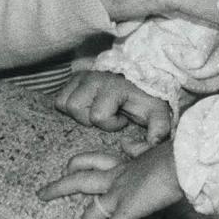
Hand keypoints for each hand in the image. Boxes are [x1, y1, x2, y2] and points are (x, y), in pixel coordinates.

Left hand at [36, 141, 184, 218]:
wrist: (183, 162)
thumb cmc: (176, 155)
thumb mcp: (153, 149)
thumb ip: (139, 149)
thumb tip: (129, 144)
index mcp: (123, 163)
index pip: (94, 159)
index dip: (79, 163)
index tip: (69, 166)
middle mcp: (116, 177)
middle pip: (79, 179)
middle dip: (58, 187)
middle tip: (41, 194)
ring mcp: (118, 193)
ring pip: (89, 215)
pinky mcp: (126, 208)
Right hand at [55, 71, 170, 145]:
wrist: (140, 75)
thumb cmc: (145, 97)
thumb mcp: (157, 112)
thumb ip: (159, 128)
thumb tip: (153, 144)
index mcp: (114, 87)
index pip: (98, 115)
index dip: (111, 124)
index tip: (123, 119)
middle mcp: (95, 78)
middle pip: (76, 107)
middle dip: (90, 118)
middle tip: (107, 115)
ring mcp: (82, 76)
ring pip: (64, 102)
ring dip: (79, 113)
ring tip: (96, 111)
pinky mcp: (75, 77)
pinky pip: (59, 97)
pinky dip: (69, 105)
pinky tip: (88, 107)